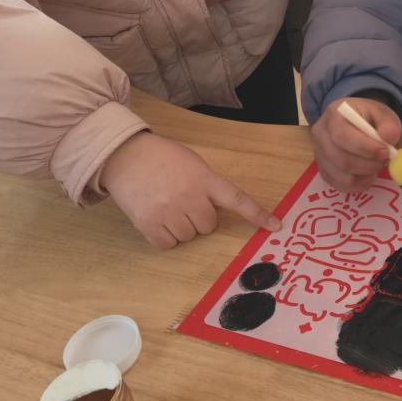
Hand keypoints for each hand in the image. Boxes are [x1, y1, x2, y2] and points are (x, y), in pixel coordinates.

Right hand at [102, 132, 279, 248]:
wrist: (125, 156)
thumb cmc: (162, 158)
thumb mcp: (192, 163)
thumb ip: (207, 184)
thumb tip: (216, 209)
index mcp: (205, 179)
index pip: (237, 199)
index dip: (257, 214)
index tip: (276, 226)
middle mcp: (190, 197)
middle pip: (208, 226)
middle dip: (199, 217)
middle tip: (182, 199)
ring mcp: (169, 212)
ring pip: (189, 236)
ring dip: (181, 226)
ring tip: (166, 204)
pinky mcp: (149, 225)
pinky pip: (169, 244)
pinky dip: (165, 236)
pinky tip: (157, 217)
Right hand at [311, 97, 401, 191]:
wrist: (355, 121)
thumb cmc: (368, 117)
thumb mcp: (382, 113)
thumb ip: (388, 124)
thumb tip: (388, 138)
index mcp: (334, 115)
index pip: (341, 135)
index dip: (365, 148)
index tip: (385, 151)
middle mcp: (321, 135)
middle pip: (341, 159)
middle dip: (368, 164)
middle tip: (384, 160)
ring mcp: (320, 155)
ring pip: (341, 175)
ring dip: (365, 175)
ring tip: (376, 165)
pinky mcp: (324, 171)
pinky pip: (340, 185)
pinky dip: (359, 184)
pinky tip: (368, 173)